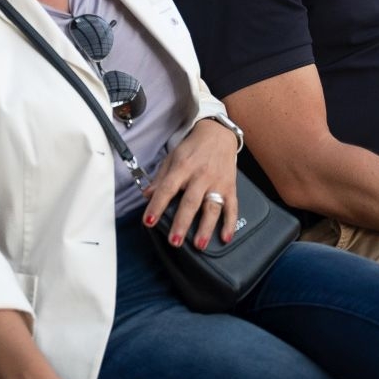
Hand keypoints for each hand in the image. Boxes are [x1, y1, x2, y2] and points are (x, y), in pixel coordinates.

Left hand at [142, 118, 239, 251]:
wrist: (219, 134)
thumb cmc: (193, 148)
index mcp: (183, 167)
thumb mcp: (172, 157)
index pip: (167, 189)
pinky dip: (229, 223)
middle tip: (175, 241)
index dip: (157, 205)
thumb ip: (160, 178)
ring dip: (206, 227)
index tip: (149, 221)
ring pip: (212, 207)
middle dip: (182, 223)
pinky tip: (225, 237)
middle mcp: (201, 175)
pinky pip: (232, 207)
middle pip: (190, 202)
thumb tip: (147, 195)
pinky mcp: (230, 187)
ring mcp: (217, 182)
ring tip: (199, 244)